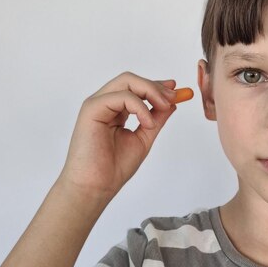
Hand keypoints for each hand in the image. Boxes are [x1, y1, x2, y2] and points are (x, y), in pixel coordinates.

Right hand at [58, 72, 178, 199]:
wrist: (96, 186)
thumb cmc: (114, 167)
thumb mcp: (144, 137)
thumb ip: (156, 119)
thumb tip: (171, 103)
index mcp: (115, 110)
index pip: (136, 88)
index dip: (156, 86)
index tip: (176, 90)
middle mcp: (104, 104)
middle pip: (131, 80)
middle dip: (155, 86)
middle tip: (173, 98)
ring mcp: (97, 104)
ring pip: (126, 82)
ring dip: (151, 92)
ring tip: (164, 107)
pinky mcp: (92, 109)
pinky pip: (121, 97)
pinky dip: (140, 107)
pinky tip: (148, 123)